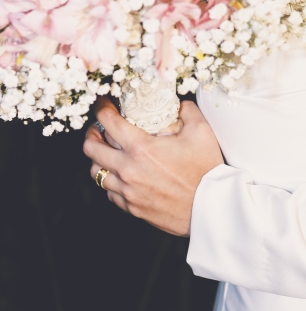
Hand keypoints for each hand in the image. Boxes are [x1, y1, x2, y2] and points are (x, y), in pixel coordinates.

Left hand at [83, 98, 223, 235]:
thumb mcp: (201, 131)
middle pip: (91, 148)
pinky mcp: (132, 208)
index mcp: (141, 147)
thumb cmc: (206, 169)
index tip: (103, 103)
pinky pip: (109, 193)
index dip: (101, 107)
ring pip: (95, 172)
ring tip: (107, 152)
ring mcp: (127, 191)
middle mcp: (128, 169)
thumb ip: (187, 110)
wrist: (209, 208)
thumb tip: (178, 104)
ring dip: (98, 159)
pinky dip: (111, 181)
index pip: (107, 122)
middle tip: (98, 128)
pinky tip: (121, 176)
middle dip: (91, 133)